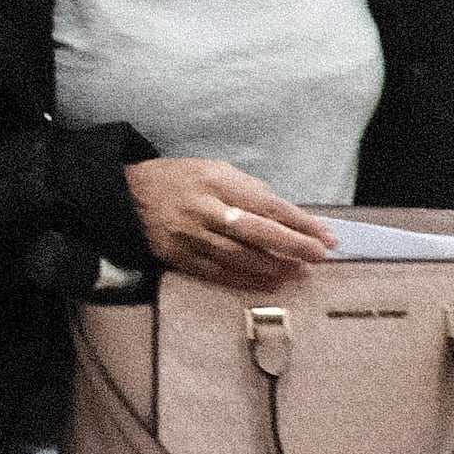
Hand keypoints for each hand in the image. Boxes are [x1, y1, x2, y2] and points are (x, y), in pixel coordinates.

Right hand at [124, 157, 337, 288]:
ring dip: (274, 268)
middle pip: (257, 233)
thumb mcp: (215, 170)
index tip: (327, 236)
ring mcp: (190, 236)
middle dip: (293, 247)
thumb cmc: (179, 180)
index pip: (268, 205)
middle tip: (319, 257)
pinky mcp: (178, 257)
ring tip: (299, 273)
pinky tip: (269, 284)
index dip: (301, 223)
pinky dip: (246, 280)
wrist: (125, 196)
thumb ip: (250, 190)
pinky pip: (217, 273)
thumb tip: (288, 217)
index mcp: (217, 182)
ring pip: (239, 258)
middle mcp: (204, 210)